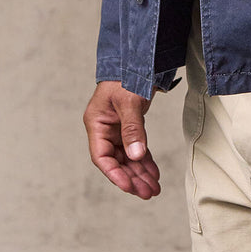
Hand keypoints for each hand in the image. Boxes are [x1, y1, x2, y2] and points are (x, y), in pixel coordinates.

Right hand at [83, 80, 161, 197]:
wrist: (138, 58)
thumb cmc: (127, 74)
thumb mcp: (129, 100)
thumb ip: (132, 128)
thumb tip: (136, 155)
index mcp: (97, 123)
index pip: (102, 156)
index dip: (115, 174)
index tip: (129, 187)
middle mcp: (104, 129)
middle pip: (117, 161)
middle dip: (133, 178)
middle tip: (148, 193)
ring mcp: (117, 129)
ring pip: (128, 158)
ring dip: (140, 173)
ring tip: (154, 189)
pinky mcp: (129, 126)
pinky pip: (136, 148)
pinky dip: (145, 161)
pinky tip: (154, 174)